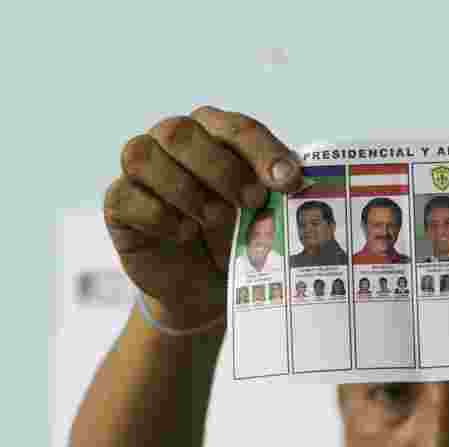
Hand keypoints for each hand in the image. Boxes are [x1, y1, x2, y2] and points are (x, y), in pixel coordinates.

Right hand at [103, 106, 304, 327]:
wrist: (206, 286)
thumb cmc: (238, 238)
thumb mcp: (264, 214)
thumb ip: (277, 192)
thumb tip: (298, 181)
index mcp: (215, 134)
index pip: (236, 127)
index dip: (263, 151)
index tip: (289, 181)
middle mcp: (172, 142)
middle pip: (181, 132)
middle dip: (221, 169)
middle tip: (251, 202)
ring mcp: (141, 171)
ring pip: (144, 155)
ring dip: (186, 191)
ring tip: (215, 220)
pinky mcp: (119, 203)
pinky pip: (127, 197)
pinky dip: (160, 217)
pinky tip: (185, 233)